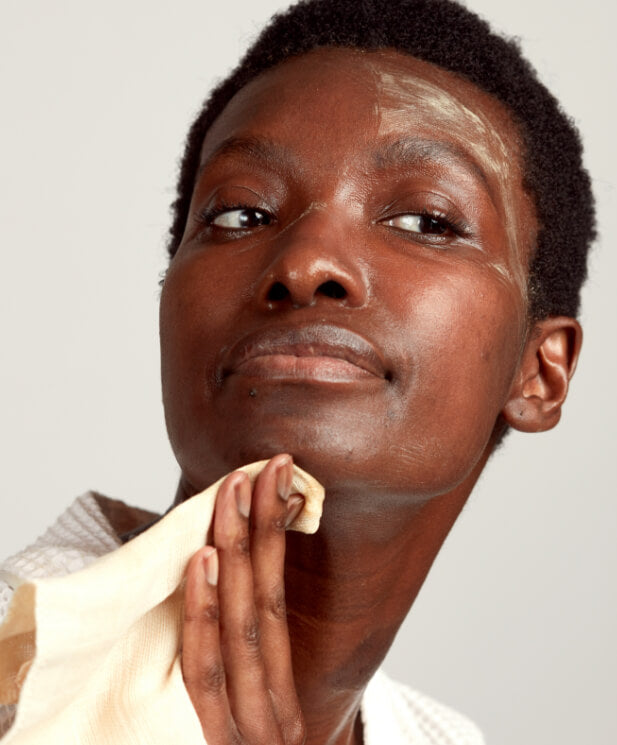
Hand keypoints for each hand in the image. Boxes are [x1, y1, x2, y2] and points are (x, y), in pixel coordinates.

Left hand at [181, 455, 305, 744]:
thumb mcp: (263, 727)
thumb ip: (255, 673)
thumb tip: (245, 594)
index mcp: (285, 696)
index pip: (280, 598)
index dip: (278, 536)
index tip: (277, 479)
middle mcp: (274, 707)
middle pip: (266, 600)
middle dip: (260, 529)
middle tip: (261, 468)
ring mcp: (248, 725)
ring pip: (241, 624)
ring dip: (235, 553)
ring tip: (231, 496)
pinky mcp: (219, 741)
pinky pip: (209, 668)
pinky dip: (205, 609)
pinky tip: (203, 561)